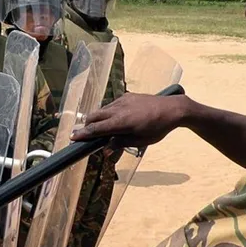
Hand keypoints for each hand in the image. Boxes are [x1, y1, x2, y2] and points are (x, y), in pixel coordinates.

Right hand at [71, 92, 191, 148]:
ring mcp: (122, 101)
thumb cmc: (158, 128)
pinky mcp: (127, 96)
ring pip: (102, 110)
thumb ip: (120, 143)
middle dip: (87, 126)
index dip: (83, 134)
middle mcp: (118, 109)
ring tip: (99, 128)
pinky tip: (113, 119)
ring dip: (97, 119)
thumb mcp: (140, 140)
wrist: (172, 108)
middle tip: (83, 134)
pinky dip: (108, 112)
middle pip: (94, 117)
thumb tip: (106, 150)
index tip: (73, 137)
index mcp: (121, 122)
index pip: (96, 129)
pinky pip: (112, 105)